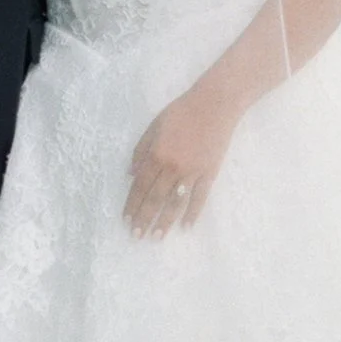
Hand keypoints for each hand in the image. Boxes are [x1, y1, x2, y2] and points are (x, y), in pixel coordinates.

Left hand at [124, 87, 238, 238]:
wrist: (214, 104)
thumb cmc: (181, 111)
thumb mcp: (154, 126)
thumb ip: (140, 150)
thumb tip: (130, 174)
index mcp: (156, 154)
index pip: (140, 186)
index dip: (132, 204)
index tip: (126, 220)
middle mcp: (172, 167)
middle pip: (155, 198)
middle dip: (144, 218)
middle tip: (137, 235)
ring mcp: (192, 172)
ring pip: (175, 203)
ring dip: (165, 221)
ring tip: (157, 237)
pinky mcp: (209, 173)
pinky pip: (199, 198)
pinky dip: (192, 213)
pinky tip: (186, 227)